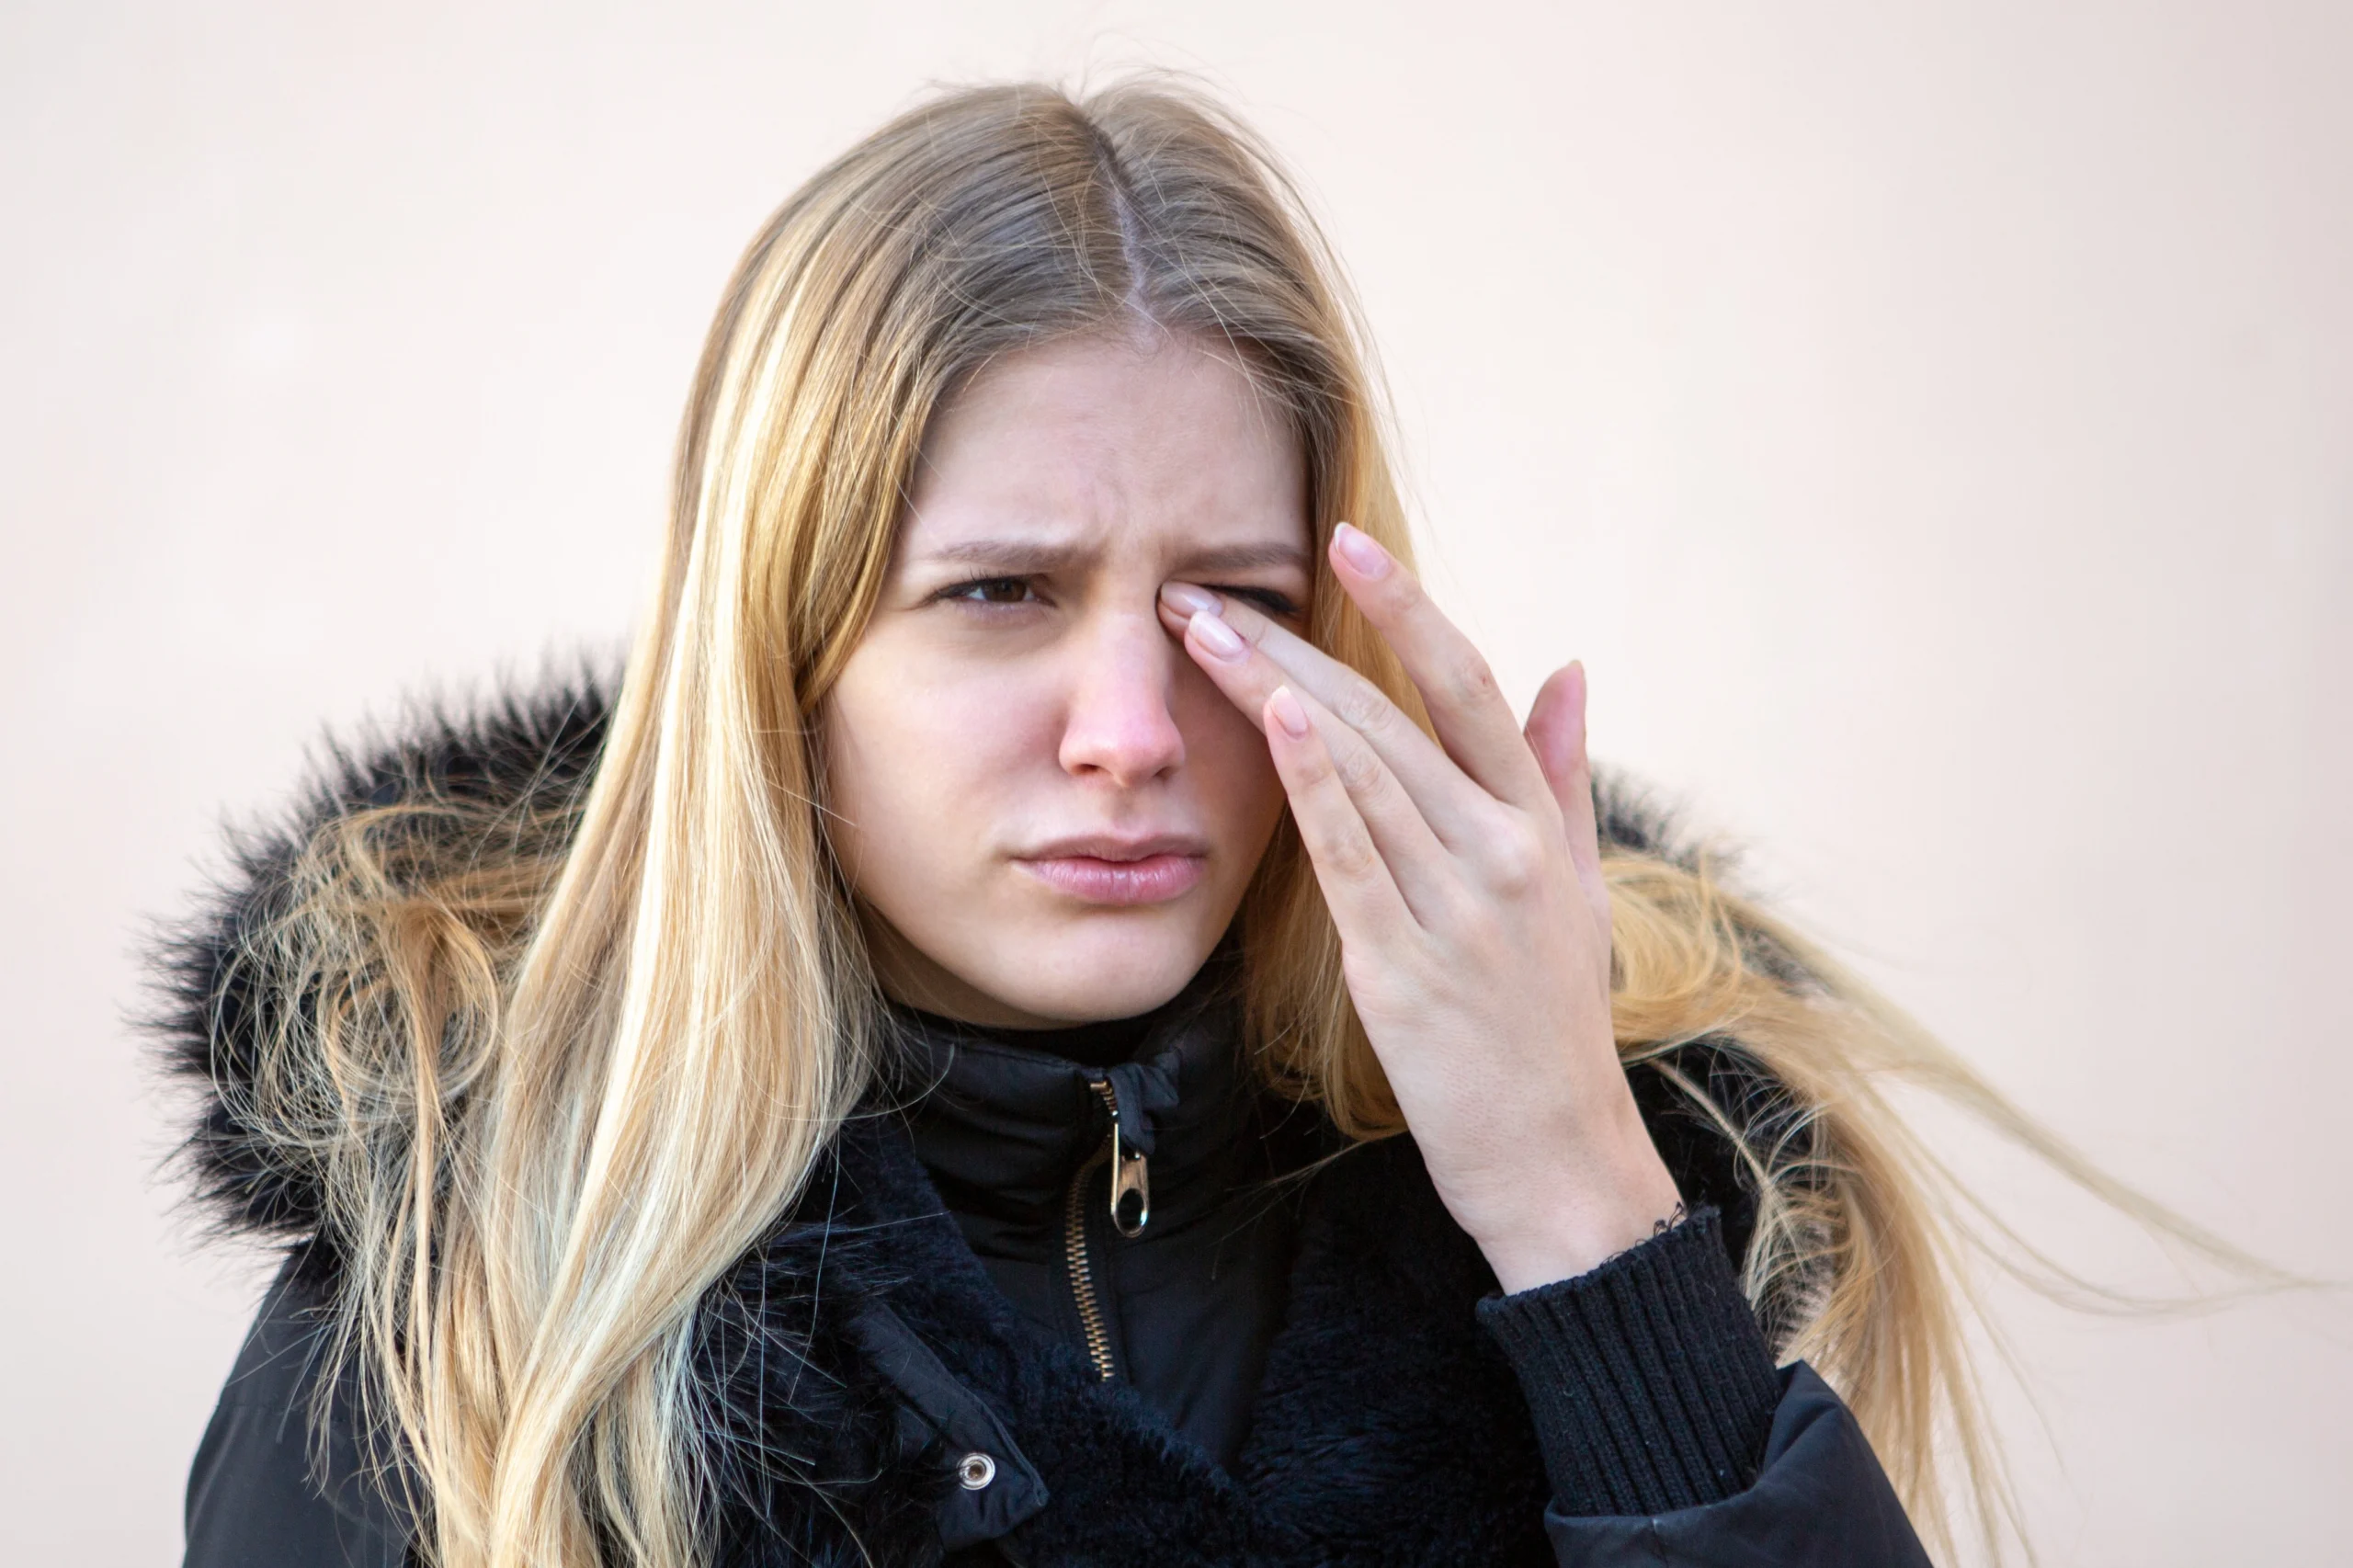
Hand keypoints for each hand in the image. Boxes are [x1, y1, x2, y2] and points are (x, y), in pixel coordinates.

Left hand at [1159, 523, 1682, 1292]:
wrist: (1561, 1161)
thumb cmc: (1555, 1023)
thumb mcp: (1580, 889)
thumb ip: (1560, 775)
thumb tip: (1570, 667)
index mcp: (1536, 826)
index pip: (1469, 686)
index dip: (1408, 607)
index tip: (1342, 542)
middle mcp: (1502, 852)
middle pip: (1389, 715)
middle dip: (1291, 642)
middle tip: (1204, 590)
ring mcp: (1456, 908)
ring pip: (1361, 768)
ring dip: (1276, 689)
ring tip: (1202, 631)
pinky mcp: (1406, 969)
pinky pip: (1355, 857)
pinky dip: (1316, 782)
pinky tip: (1277, 717)